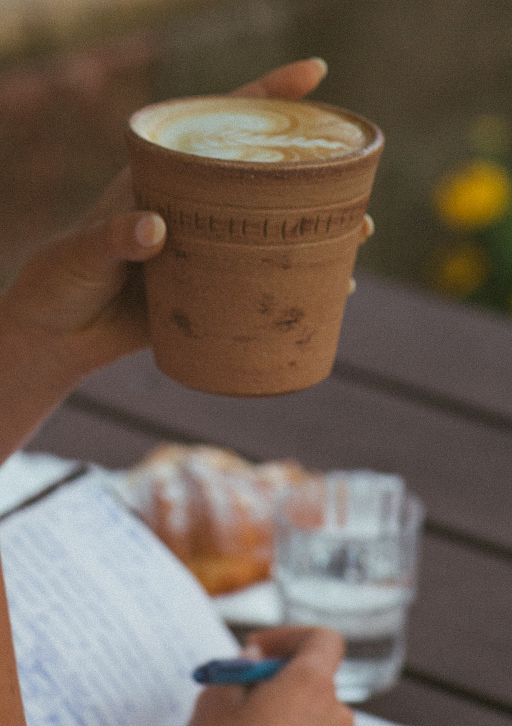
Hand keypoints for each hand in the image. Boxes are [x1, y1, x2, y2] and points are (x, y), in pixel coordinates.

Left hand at [0, 59, 329, 381]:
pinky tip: (328, 293)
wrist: (58, 333)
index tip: (315, 73)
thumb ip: (113, 236)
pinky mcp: (208, 295)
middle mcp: (195, 208)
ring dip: (315, 235)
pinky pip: (258, 286)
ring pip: (270, 233)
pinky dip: (292, 287)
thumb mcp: (83, 251)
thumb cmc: (63, 277)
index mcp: (165, 176)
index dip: (269, 95)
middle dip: (312, 178)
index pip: (219, 124)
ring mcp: (206, 251)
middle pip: (261, 181)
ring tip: (354, 238)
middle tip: (354, 189)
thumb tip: (155, 230)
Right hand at [179, 627, 353, 725]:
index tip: (257, 652)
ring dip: (284, 721)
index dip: (290, 637)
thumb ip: (236, 672)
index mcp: (311, 688)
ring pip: (313, 722)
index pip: (323, 640)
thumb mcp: (212, 710)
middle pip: (314, 683)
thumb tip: (255, 660)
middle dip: (279, 685)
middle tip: (239, 700)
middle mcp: (337, 719)